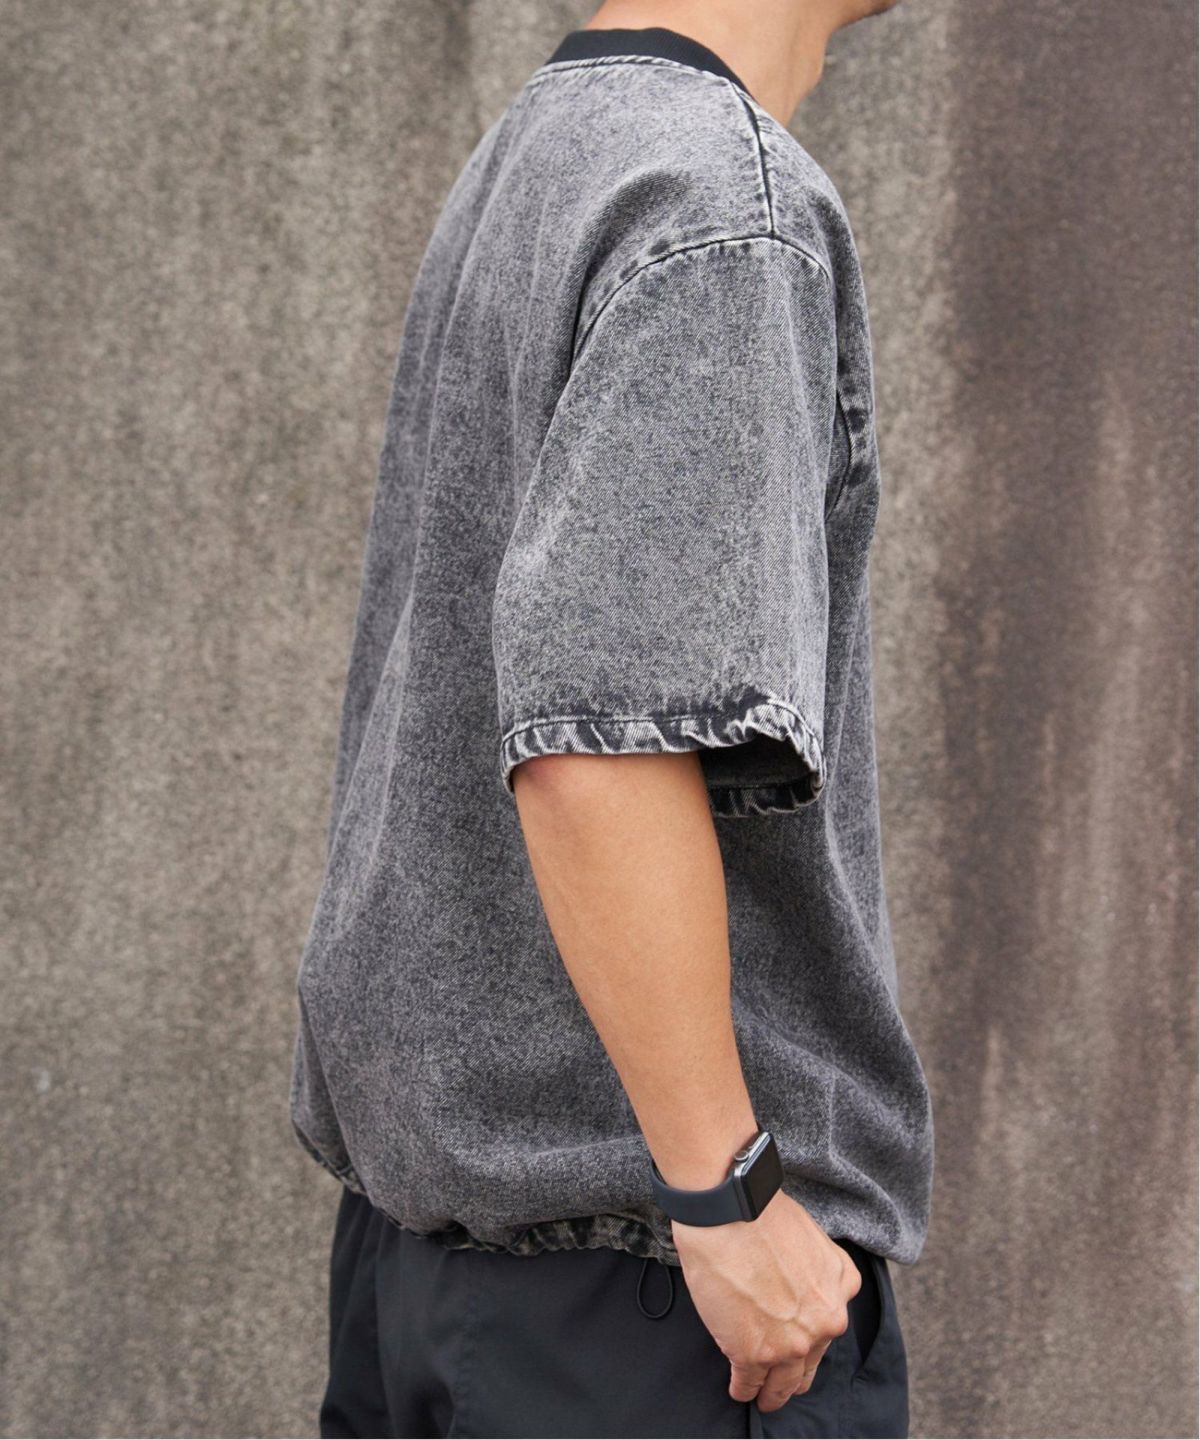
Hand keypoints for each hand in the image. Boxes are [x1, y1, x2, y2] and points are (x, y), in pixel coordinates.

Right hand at [671, 1190, 860, 1413]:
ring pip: (784, 1384)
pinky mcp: (753, 1354)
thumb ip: (813, 1272)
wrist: (731, 1209)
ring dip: (772, 1393)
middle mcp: (825, 1322)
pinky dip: (742, 1388)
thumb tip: (792, 1285)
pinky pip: (749, 1383)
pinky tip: (738, 1387)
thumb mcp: (812, 1239)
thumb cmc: (763, 1211)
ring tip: (762, 1397)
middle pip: (811, 1363)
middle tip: (783, 1382)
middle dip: (796, 1373)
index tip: (797, 1340)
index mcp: (842, 1287)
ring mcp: (791, 1343)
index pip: (828, 1324)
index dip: (809, 1334)